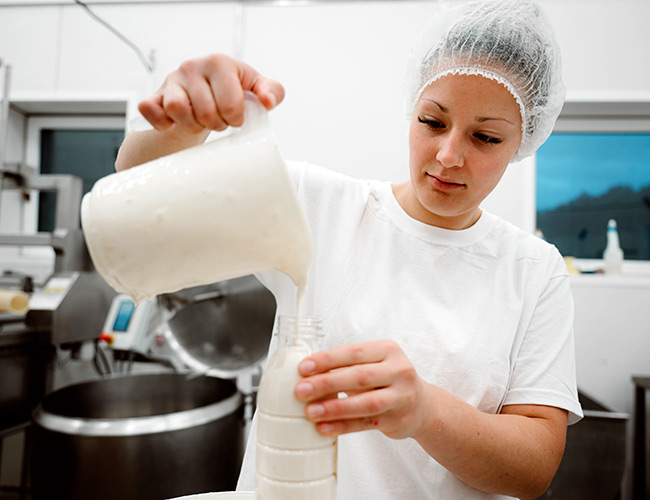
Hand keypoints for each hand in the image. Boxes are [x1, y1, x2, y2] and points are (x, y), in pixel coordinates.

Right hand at [138, 53, 284, 133]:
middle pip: (206, 112)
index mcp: (220, 63)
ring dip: (192, 125)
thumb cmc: (231, 91)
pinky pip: (150, 110)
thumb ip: (272, 91)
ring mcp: (171, 80)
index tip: (236, 117)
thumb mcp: (256, 88)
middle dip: (216, 124)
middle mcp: (193, 67)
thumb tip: (268, 101)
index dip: (236, 119)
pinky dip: (162, 123)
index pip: (230, 103)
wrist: (203, 95)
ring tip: (201, 122)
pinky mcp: (154, 95)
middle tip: (219, 121)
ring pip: (178, 110)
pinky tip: (175, 123)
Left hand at [294, 340, 431, 439]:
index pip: (354, 352)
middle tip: (301, 390)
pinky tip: (324, 427)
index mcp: (388, 350)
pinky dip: (342, 426)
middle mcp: (399, 371)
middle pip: (359, 376)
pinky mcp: (398, 420)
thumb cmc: (389, 380)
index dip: (327, 360)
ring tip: (311, 411)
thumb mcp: (374, 364)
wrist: (423, 405)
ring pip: (365, 403)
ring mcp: (401, 397)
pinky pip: (366, 424)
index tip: (304, 367)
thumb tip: (308, 372)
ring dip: (334, 408)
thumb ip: (347, 365)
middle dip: (326, 383)